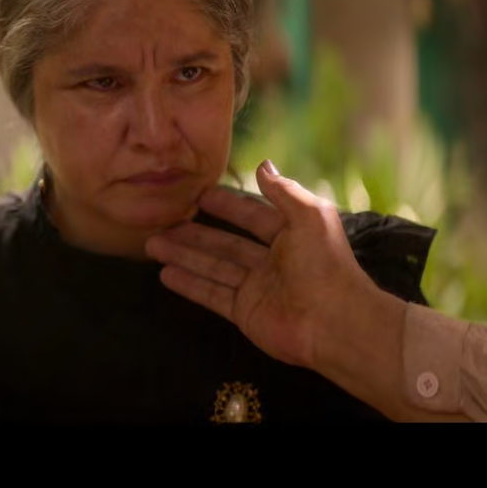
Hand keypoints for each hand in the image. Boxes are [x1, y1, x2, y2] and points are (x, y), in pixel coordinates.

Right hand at [145, 160, 386, 368]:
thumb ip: (284, 190)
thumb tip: (263, 164)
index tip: (200, 194)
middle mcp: (272, 261)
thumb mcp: (310, 216)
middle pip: (226, 243)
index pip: (252, 216)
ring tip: (152, 244)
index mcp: (290, 235)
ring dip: (184, 255)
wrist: (334, 322)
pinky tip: (165, 274)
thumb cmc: (324, 264)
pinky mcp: (245, 313)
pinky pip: (212, 295)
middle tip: (164, 222)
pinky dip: (189, 284)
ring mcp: (257, 289)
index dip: (228, 205)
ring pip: (213, 267)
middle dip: (195, 233)